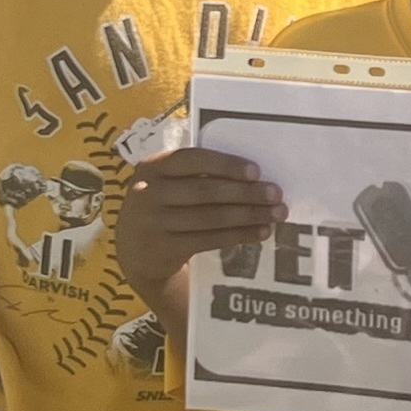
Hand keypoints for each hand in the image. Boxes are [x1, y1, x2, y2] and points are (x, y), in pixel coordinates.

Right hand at [110, 146, 280, 326]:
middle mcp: (147, 193)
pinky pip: (209, 240)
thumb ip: (195, 175)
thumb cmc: (164, 206)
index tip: (256, 171)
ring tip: (275, 214)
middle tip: (276, 194)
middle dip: (245, 192)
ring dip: (248, 215)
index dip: (225, 165)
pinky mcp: (164, 249)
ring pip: (210, 217)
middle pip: (205, 190)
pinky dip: (238, 235)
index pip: (192, 160)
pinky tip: (259, 233)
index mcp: (151, 167)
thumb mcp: (166, 184)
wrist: (135, 250)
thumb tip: (253, 177)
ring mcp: (153, 223)